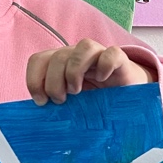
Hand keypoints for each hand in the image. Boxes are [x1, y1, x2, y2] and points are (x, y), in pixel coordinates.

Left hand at [26, 40, 153, 105]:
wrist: (128, 100)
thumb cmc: (96, 102)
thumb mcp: (72, 104)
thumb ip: (57, 103)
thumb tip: (39, 116)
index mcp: (61, 64)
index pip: (39, 60)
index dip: (34, 79)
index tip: (42, 102)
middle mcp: (78, 55)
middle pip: (58, 56)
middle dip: (54, 82)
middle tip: (61, 100)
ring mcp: (100, 55)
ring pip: (84, 46)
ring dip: (75, 70)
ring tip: (77, 91)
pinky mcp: (121, 59)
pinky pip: (112, 53)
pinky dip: (105, 65)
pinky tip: (103, 80)